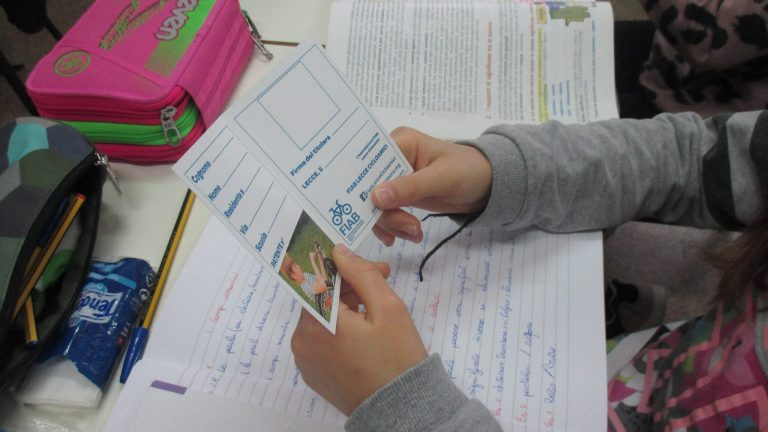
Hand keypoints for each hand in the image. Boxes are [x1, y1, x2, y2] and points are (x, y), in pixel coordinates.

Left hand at [291, 245, 426, 414]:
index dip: (348, 269)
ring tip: (377, 312)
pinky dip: (340, 332)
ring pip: (323, 319)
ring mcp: (305, 361)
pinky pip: (322, 341)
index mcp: (317, 323)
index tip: (376, 269)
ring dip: (347, 309)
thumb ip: (362, 274)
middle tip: (384, 284)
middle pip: (322, 299)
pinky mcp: (313, 374)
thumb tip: (339, 251)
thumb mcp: (387, 308)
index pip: (322, 279)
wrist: (401, 410)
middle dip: (351, 288)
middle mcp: (302, 341)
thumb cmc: (396, 358)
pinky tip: (365, 334)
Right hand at [372, 127, 491, 245]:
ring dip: (392, 223)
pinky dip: (394, 227)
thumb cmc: (468, 170)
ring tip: (414, 232)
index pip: (369, 161)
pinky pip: (385, 213)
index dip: (363, 184)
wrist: (484, 185)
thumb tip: (375, 197)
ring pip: (376, 205)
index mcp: (399, 142)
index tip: (369, 207)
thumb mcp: (441, 178)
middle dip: (384, 212)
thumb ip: (409, 187)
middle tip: (408, 227)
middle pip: (369, 187)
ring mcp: (394, 179)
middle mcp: (392, 158)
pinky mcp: (399, 196)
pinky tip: (408, 235)